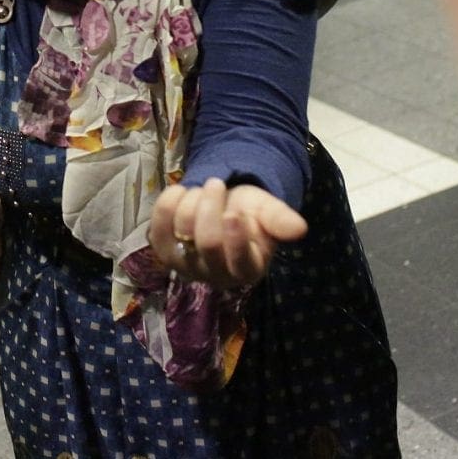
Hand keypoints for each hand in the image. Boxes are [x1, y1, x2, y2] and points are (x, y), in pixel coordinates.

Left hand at [150, 177, 306, 288]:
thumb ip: (280, 220)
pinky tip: (181, 191)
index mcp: (247, 269)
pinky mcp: (163, 250)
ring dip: (193, 199)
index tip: (234, 212)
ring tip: (204, 192)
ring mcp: (185, 265)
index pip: (239, 262)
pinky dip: (169, 200)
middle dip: (211, 205)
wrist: (222, 209)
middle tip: (216, 183)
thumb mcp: (268, 212)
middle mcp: (215, 275)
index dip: (235, 238)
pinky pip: (157, 224)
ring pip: (182, 229)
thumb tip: (300, 228)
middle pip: (208, 241)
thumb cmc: (249, 214)